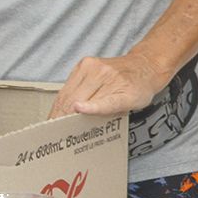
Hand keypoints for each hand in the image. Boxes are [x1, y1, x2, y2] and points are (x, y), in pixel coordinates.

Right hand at [49, 53, 168, 118]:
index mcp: (122, 88)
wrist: (144, 65)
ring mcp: (93, 66)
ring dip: (58, 110)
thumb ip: (111, 111)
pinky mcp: (84, 63)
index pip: (104, 103)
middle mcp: (106, 74)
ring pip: (68, 93)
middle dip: (64, 118)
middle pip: (78, 99)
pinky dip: (61, 99)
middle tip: (57, 134)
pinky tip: (57, 109)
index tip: (78, 110)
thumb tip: (86, 114)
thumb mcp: (132, 105)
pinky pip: (68, 85)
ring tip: (53, 124)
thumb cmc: (138, 87)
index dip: (90, 108)